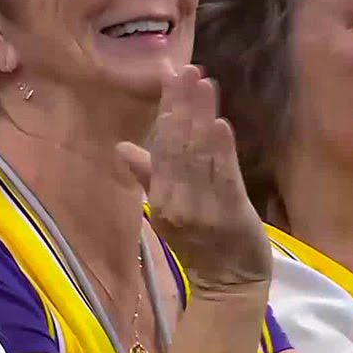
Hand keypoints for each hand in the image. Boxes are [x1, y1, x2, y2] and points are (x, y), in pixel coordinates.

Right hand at [116, 65, 270, 295]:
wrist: (228, 283)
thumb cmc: (200, 243)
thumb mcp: (167, 209)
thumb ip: (148, 176)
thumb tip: (123, 148)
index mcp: (159, 198)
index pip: (160, 145)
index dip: (167, 109)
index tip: (172, 74)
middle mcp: (174, 202)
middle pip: (177, 145)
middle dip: (181, 105)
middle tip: (186, 68)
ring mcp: (201, 209)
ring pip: (198, 156)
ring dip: (201, 117)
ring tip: (203, 83)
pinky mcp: (229, 214)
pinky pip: (222, 177)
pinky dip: (220, 150)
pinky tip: (220, 123)